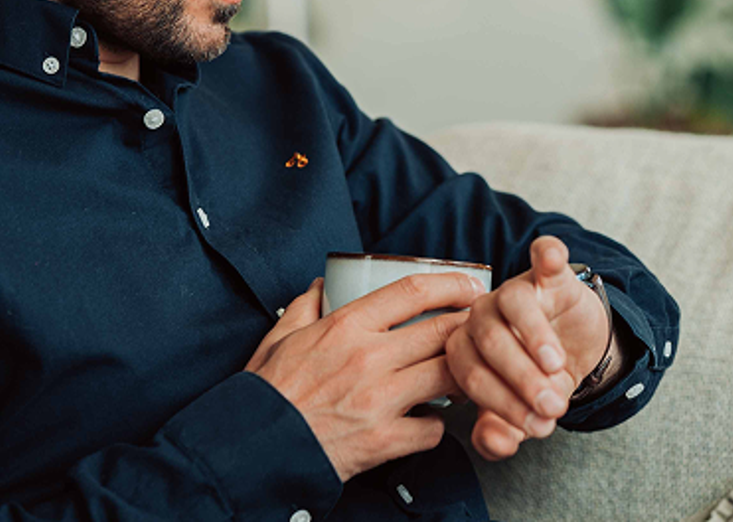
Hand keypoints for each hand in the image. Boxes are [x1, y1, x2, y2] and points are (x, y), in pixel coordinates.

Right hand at [245, 272, 483, 481]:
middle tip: (480, 329)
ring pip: (448, 376)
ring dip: (462, 374)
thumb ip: (304, 307)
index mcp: (345, 327)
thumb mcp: (278, 338)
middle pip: (442, 330)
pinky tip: (429, 420)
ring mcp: (379, 401)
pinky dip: (437, 425)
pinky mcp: (384, 441)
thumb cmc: (266, 393)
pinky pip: (432, 429)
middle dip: (469, 327)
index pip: (413, 291)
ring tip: (464, 374)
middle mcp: (368, 358)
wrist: (252, 449)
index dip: (451, 284)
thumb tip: (321, 286)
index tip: (469, 287)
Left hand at [445, 236, 610, 460]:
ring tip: (557, 367)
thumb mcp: (522, 413)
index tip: (534, 425)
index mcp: (465, 349)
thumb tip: (494, 445)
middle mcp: (482, 315)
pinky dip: (548, 256)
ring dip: (535, 338)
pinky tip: (554, 260)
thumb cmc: (537, 380)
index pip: (469, 374)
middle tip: (550, 406)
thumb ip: (502, 431)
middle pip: (489, 342)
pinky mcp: (549, 274)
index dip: (501, 402)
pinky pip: (544, 259)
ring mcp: (515, 291)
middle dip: (521, 379)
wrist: (577, 349)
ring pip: (513, 304)